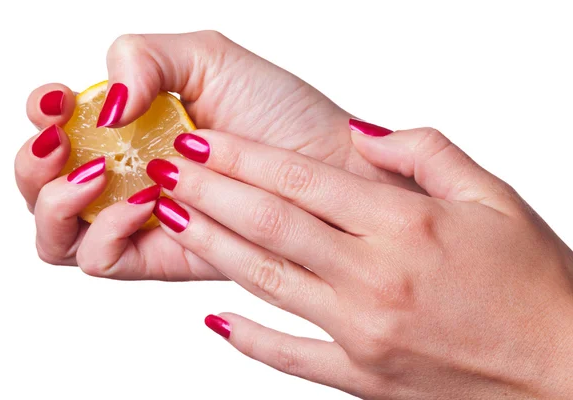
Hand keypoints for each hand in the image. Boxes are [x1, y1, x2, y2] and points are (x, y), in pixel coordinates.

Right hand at [15, 31, 417, 278]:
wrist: (327, 165)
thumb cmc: (279, 112)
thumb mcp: (208, 59)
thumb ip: (142, 58)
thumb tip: (102, 105)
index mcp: (131, 126)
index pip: (58, 126)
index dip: (41, 114)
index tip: (57, 101)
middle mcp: (127, 173)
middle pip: (41, 184)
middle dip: (33, 164)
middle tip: (61, 142)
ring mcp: (140, 218)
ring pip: (57, 231)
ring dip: (55, 201)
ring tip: (98, 172)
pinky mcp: (161, 255)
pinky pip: (101, 259)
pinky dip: (104, 231)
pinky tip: (142, 201)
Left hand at [146, 125, 572, 398]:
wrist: (566, 369)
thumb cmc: (535, 282)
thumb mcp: (493, 196)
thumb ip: (424, 153)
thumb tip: (360, 138)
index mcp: (407, 227)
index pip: (303, 180)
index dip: (244, 157)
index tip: (205, 140)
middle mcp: (376, 279)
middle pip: (271, 224)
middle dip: (211, 191)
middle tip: (168, 168)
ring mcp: (363, 333)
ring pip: (268, 281)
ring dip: (213, 245)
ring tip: (174, 217)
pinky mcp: (362, 377)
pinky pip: (289, 355)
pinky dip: (247, 336)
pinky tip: (213, 315)